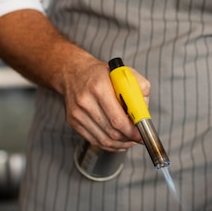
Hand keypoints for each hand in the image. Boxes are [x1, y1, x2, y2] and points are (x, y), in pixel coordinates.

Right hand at [0, 9, 150, 152]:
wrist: (65, 67)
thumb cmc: (99, 70)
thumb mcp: (121, 71)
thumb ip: (137, 86)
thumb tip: (145, 107)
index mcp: (98, 87)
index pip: (120, 117)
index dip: (135, 129)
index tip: (144, 133)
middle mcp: (85, 101)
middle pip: (111, 131)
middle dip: (129, 139)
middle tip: (139, 139)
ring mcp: (76, 113)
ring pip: (102, 138)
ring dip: (119, 143)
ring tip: (129, 141)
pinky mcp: (72, 120)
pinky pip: (92, 138)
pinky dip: (107, 142)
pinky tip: (116, 140)